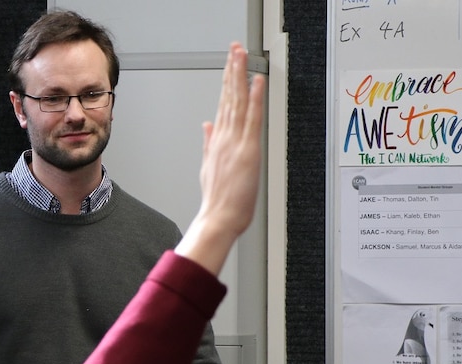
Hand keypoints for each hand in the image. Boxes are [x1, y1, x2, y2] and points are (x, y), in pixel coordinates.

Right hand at [175, 42, 265, 274]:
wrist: (218, 217)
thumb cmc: (217, 200)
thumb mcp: (208, 167)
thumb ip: (209, 143)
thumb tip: (206, 125)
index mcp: (217, 141)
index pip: (223, 104)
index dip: (226, 81)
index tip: (229, 63)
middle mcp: (225, 137)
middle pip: (228, 97)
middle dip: (231, 70)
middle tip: (234, 48)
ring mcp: (235, 142)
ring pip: (237, 102)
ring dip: (240, 76)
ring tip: (241, 55)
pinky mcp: (247, 150)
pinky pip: (251, 118)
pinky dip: (254, 99)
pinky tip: (256, 82)